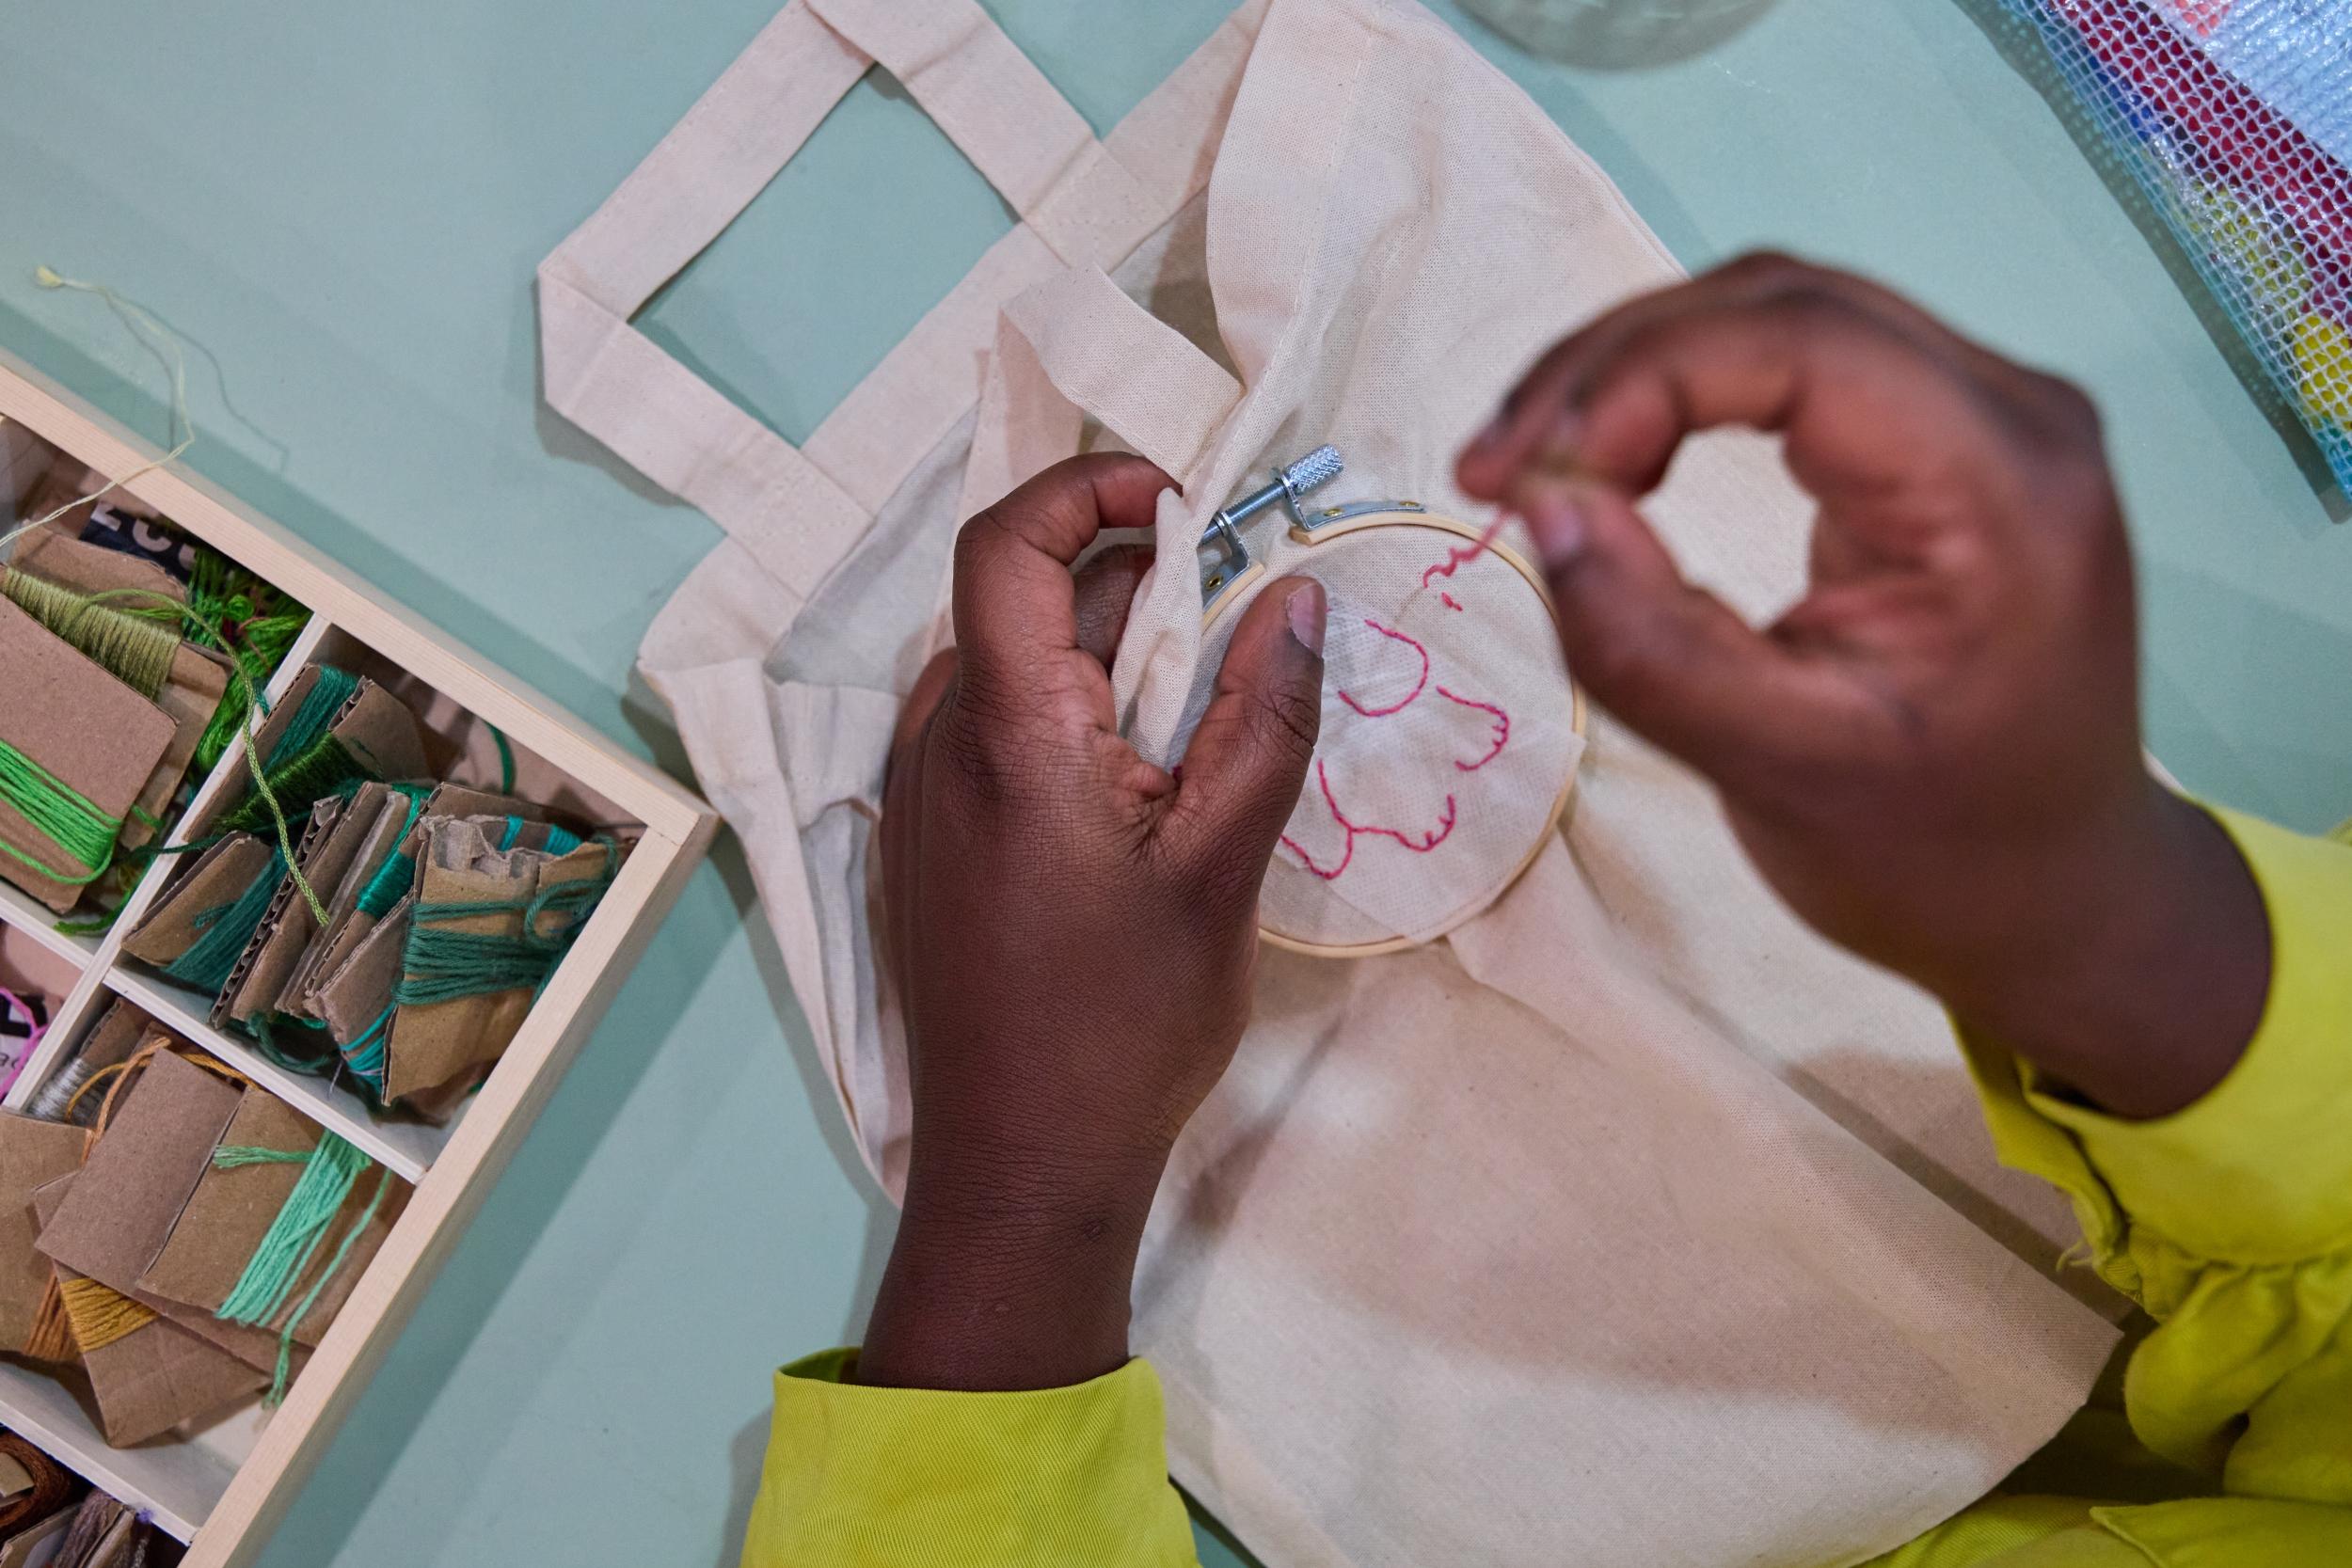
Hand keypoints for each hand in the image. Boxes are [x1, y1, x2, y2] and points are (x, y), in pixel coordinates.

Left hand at [861, 454, 1326, 1390]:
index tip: (1185, 503)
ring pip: (1014, 664)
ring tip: (1199, 729)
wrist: (1021, 1161)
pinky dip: (1070, 715)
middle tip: (1237, 634)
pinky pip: (993, 729)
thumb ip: (1263, 717)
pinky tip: (1140, 790)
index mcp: (1002, 730)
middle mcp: (936, 741)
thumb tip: (1296, 596)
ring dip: (1107, 658)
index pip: (1007, 540)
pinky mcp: (924, 838)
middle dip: (1135, 586)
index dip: (1089, 488)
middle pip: (1024, 600)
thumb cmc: (1124, 1021)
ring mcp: (918, 793)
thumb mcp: (1223, 862)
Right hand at [1458, 254, 2266, 1117]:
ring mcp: (1989, 414)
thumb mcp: (1775, 773)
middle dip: (1612, 366)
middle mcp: (2016, 416)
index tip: (1518, 482)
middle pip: (1783, 302)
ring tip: (1529, 464)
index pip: (1803, 344)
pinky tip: (1615, 457)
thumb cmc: (1931, 854)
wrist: (2050, 894)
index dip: (1637, 381)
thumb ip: (1648, 644)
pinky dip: (1685, 391)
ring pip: (1781, 312)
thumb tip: (1541, 505)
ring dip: (1635, 370)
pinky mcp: (1945, 433)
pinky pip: (1799, 360)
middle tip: (1489, 469)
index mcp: (2005, 491)